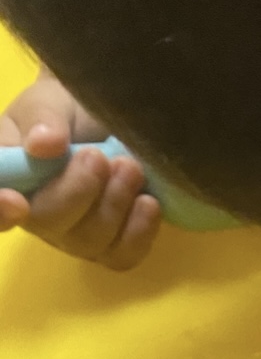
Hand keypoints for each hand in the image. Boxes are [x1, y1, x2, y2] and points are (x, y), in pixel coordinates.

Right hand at [0, 72, 159, 268]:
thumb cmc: (67, 114)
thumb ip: (41, 119)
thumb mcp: (49, 102)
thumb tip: (42, 144)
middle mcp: (35, 216)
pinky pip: (122, 256)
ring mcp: (74, 238)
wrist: (110, 126)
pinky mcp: (110, 249)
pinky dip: (139, 232)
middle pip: (49, 224)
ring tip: (130, 167)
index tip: (17, 202)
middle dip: (78, 191)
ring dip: (114, 205)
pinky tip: (148, 203)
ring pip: (89, 242)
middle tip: (99, 157)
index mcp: (8, 181)